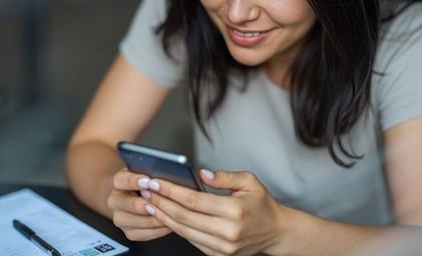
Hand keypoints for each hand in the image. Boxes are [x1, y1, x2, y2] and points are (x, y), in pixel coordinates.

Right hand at [107, 167, 171, 240]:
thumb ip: (151, 171)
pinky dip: (159, 229)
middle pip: (130, 204)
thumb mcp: (145, 172)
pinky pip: (145, 234)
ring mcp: (120, 218)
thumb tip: (165, 171)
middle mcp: (115, 201)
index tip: (148, 181)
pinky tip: (169, 223)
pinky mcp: (129, 232)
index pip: (120, 180)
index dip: (134, 181)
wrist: (135, 196)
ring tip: (172, 212)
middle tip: (163, 201)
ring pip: (139, 221)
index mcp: (118, 182)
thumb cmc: (146, 182)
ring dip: (157, 217)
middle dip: (149, 203)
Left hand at [141, 169, 287, 254]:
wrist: (275, 231)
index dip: (171, 191)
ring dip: (163, 216)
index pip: (194, 200)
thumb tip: (201, 173)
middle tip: (145, 191)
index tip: (155, 182)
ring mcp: (222, 247)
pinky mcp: (218, 255)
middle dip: (161, 202)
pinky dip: (175, 228)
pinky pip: (191, 240)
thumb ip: (224, 176)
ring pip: (184, 231)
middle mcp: (227, 232)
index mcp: (235, 210)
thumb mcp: (249, 182)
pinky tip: (165, 216)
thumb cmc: (262, 204)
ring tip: (149, 203)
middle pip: (184, 216)